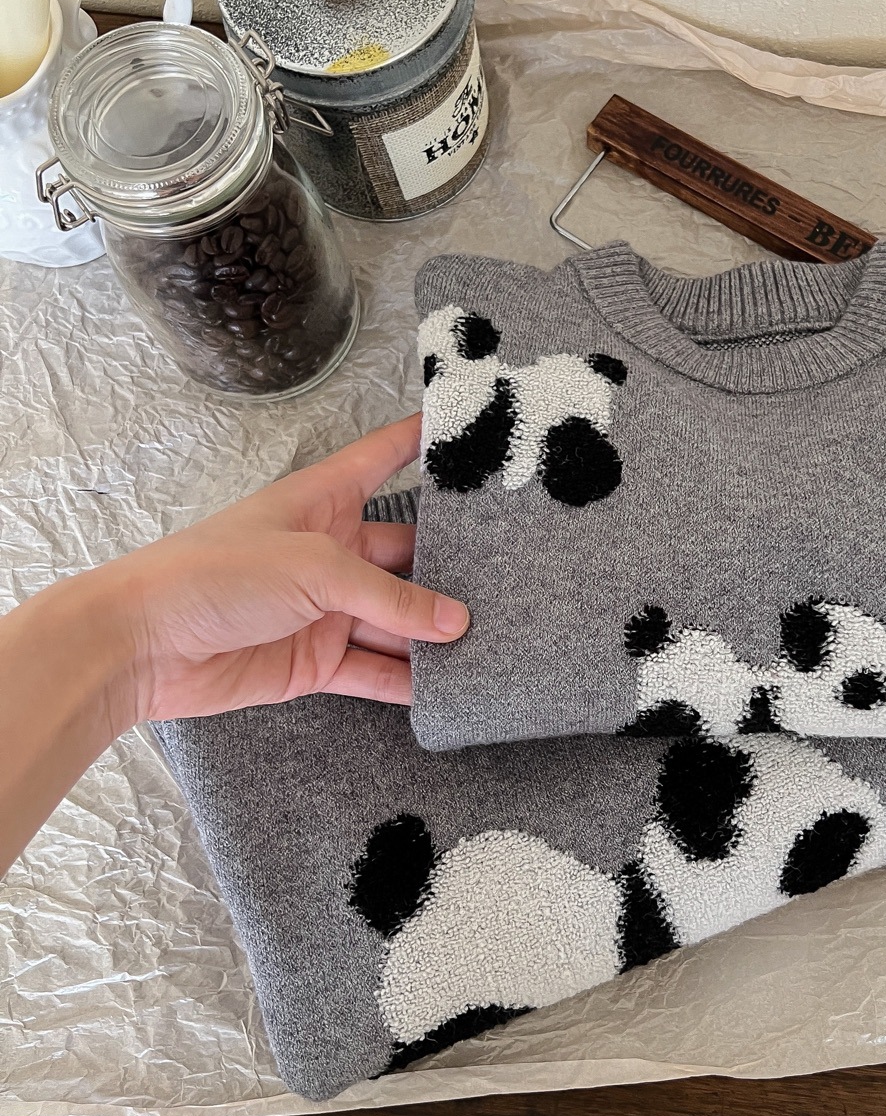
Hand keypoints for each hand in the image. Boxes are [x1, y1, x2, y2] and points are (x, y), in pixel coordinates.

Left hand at [85, 412, 466, 720]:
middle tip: (510, 573)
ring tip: (494, 639)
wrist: (144, 645)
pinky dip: (407, 681)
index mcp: (323, 502)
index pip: (383, 459)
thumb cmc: (215, 574)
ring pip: (396, 620)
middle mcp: (330, 552)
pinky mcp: (315, 661)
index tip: (468, 428)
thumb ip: (390, 599)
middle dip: (450, 567)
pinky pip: (374, 670)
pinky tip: (450, 687)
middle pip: (406, 555)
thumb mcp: (315, 569)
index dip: (420, 440)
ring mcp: (324, 610)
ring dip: (435, 634)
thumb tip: (455, 624)